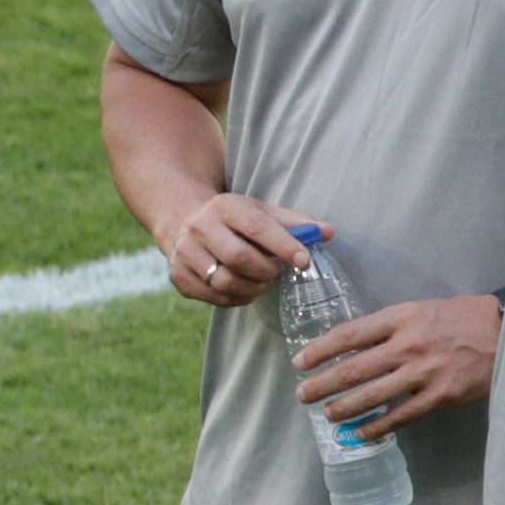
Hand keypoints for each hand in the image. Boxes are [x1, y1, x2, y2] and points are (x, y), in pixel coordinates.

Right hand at [154, 192, 316, 307]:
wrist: (183, 221)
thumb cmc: (233, 219)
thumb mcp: (262, 212)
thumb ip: (295, 223)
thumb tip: (327, 232)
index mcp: (225, 207)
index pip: (257, 228)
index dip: (284, 246)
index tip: (304, 261)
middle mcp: (200, 227)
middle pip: (238, 258)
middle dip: (265, 271)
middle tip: (275, 273)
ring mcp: (185, 253)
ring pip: (223, 282)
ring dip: (251, 288)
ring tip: (260, 282)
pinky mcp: (178, 276)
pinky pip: (213, 297)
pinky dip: (235, 298)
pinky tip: (242, 288)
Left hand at [296, 291, 498, 433]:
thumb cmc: (465, 319)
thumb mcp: (425, 309)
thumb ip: (392, 324)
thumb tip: (354, 343)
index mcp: (402, 318)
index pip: (349, 335)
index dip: (320, 350)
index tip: (300, 362)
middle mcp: (409, 345)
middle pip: (353, 368)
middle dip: (322, 384)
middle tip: (302, 395)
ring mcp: (424, 373)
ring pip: (372, 395)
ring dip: (344, 408)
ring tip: (327, 415)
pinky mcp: (440, 396)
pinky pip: (400, 416)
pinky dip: (376, 427)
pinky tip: (360, 434)